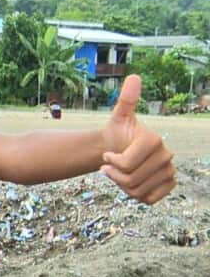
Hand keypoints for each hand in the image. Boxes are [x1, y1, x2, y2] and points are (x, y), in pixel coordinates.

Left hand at [99, 75, 175, 203]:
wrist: (121, 149)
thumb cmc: (118, 134)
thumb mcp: (119, 117)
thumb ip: (126, 100)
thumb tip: (134, 77)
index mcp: (153, 140)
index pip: (126, 164)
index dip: (111, 163)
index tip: (107, 156)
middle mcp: (167, 156)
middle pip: (131, 180)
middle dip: (114, 176)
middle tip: (109, 168)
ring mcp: (169, 171)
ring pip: (138, 192)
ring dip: (122, 186)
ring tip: (119, 175)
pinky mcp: (169, 185)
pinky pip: (149, 200)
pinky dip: (136, 196)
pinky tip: (132, 184)